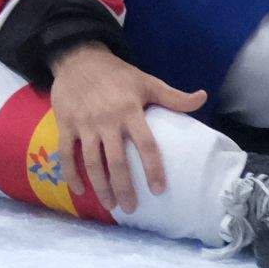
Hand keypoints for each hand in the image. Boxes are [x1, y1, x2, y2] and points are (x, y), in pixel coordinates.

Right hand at [46, 43, 205, 218]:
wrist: (78, 58)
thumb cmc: (117, 74)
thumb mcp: (147, 81)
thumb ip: (173, 96)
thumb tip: (203, 97)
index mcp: (129, 110)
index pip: (145, 144)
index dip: (153, 168)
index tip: (158, 190)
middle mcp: (107, 120)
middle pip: (116, 161)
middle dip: (124, 187)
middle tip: (130, 210)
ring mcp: (84, 124)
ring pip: (91, 161)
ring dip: (100, 186)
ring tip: (110, 205)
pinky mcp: (65, 124)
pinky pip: (66, 153)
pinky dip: (70, 174)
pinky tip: (79, 191)